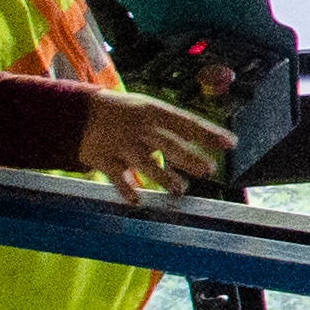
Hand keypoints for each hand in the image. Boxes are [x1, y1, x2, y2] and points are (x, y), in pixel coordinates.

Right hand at [76, 90, 230, 202]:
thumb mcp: (149, 109)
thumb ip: (173, 126)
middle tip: (209, 170)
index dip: (209, 133)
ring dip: (164, 177)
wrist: (79, 112)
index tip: (230, 143)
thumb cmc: (124, 113)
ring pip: (146, 163)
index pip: (187, 122)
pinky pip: (117, 177)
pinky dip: (127, 189)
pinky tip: (137, 200)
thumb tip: (206, 138)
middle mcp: (140, 128)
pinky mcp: (103, 159)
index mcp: (154, 112)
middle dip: (190, 158)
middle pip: (169, 144)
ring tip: (180, 189)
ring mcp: (122, 144)